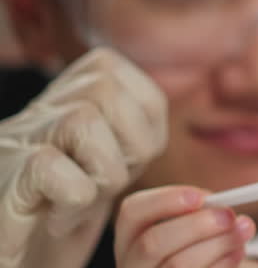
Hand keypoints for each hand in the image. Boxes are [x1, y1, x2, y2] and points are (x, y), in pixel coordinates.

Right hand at [0, 47, 167, 267]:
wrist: (16, 255)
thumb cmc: (62, 211)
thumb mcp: (104, 161)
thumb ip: (131, 129)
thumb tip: (176, 112)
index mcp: (65, 98)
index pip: (120, 72)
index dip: (145, 120)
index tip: (131, 158)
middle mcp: (39, 111)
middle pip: (104, 87)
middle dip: (130, 142)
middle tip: (111, 181)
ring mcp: (18, 142)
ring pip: (82, 121)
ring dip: (103, 172)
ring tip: (85, 200)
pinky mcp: (6, 178)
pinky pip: (50, 165)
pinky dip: (72, 197)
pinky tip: (60, 217)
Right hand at [115, 186, 254, 267]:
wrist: (204, 267)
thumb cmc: (198, 240)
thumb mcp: (194, 223)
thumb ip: (202, 211)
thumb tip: (224, 210)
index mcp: (131, 236)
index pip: (133, 213)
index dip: (165, 201)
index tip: (201, 196)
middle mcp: (132, 264)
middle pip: (151, 244)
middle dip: (196, 226)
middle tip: (229, 215)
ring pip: (177, 264)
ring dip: (218, 244)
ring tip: (244, 229)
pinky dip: (223, 263)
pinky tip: (237, 252)